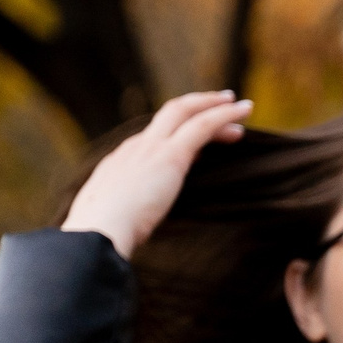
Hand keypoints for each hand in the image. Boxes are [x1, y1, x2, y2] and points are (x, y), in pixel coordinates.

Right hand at [61, 91, 251, 259]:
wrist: (98, 232)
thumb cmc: (105, 238)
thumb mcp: (117, 221)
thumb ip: (129, 215)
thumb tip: (135, 228)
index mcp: (121, 163)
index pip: (153, 138)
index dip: (180, 134)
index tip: (201, 139)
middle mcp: (135, 147)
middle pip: (168, 114)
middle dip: (197, 106)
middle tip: (224, 104)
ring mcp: (151, 147)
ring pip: (186, 113)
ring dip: (215, 107)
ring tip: (243, 107)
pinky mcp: (171, 155)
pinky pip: (203, 125)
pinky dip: (224, 115)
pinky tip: (244, 109)